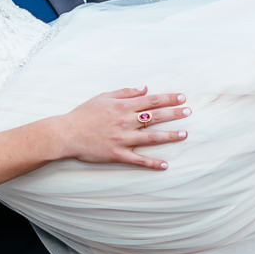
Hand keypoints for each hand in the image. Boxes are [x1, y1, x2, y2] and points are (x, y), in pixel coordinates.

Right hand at [52, 86, 188, 168]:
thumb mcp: (103, 97)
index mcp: (123, 106)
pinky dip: (152, 163)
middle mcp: (125, 121)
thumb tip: (144, 88)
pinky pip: (138, 160)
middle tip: (189, 111)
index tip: (182, 97)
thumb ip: (125, 92)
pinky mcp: (117, 154)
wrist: (66, 133)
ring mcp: (122, 139)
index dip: (168, 98)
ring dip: (169, 136)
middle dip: (174, 113)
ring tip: (184, 134)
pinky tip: (165, 165)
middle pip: (155, 116)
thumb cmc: (83, 114)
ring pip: (151, 137)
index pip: (151, 100)